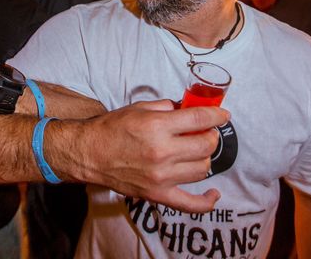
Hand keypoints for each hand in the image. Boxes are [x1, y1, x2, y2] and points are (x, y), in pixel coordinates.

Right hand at [64, 99, 229, 212]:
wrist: (88, 153)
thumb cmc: (111, 129)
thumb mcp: (139, 108)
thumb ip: (167, 108)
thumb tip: (188, 109)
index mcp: (157, 127)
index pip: (199, 120)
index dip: (216, 115)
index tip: (222, 114)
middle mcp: (162, 152)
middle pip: (206, 145)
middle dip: (211, 136)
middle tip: (206, 132)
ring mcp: (161, 176)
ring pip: (202, 169)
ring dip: (204, 158)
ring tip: (196, 152)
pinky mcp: (157, 194)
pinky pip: (189, 203)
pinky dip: (206, 201)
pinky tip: (214, 195)